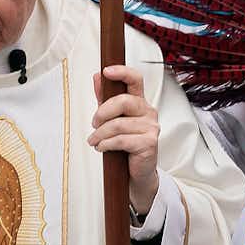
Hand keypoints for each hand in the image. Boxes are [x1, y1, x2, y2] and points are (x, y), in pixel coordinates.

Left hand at [89, 64, 161, 213]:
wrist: (137, 172)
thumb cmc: (125, 144)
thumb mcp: (112, 118)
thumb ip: (105, 98)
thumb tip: (97, 76)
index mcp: (140, 103)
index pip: (136, 79)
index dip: (122, 72)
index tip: (106, 71)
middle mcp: (148, 112)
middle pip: (124, 101)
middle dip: (103, 112)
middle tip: (93, 124)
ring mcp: (151, 128)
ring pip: (118, 124)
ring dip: (100, 134)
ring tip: (94, 141)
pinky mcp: (149, 143)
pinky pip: (121, 140)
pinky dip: (106, 144)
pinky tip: (102, 148)